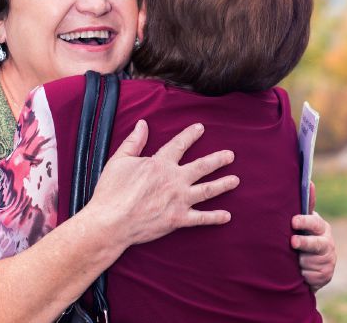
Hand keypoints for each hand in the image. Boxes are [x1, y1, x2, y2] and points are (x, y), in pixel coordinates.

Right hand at [83, 120, 238, 246]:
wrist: (111, 222)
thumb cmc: (112, 191)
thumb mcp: (119, 160)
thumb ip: (134, 142)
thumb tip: (142, 124)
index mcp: (160, 164)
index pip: (179, 145)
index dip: (190, 135)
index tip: (201, 128)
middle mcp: (174, 180)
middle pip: (202, 166)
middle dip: (218, 160)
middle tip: (230, 155)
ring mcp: (179, 200)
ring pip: (207, 190)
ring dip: (223, 184)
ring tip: (235, 180)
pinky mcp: (178, 219)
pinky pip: (201, 218)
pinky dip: (215, 217)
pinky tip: (227, 216)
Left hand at [291, 211, 335, 291]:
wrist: (309, 265)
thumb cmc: (302, 237)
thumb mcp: (303, 222)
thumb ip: (306, 205)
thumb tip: (310, 184)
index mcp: (321, 228)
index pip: (315, 223)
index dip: (304, 222)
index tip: (293, 221)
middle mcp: (328, 244)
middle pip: (316, 244)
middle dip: (304, 243)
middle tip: (293, 242)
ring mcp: (329, 260)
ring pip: (308, 261)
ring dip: (298, 261)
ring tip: (294, 259)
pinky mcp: (326, 275)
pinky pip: (309, 275)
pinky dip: (302, 274)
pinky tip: (300, 271)